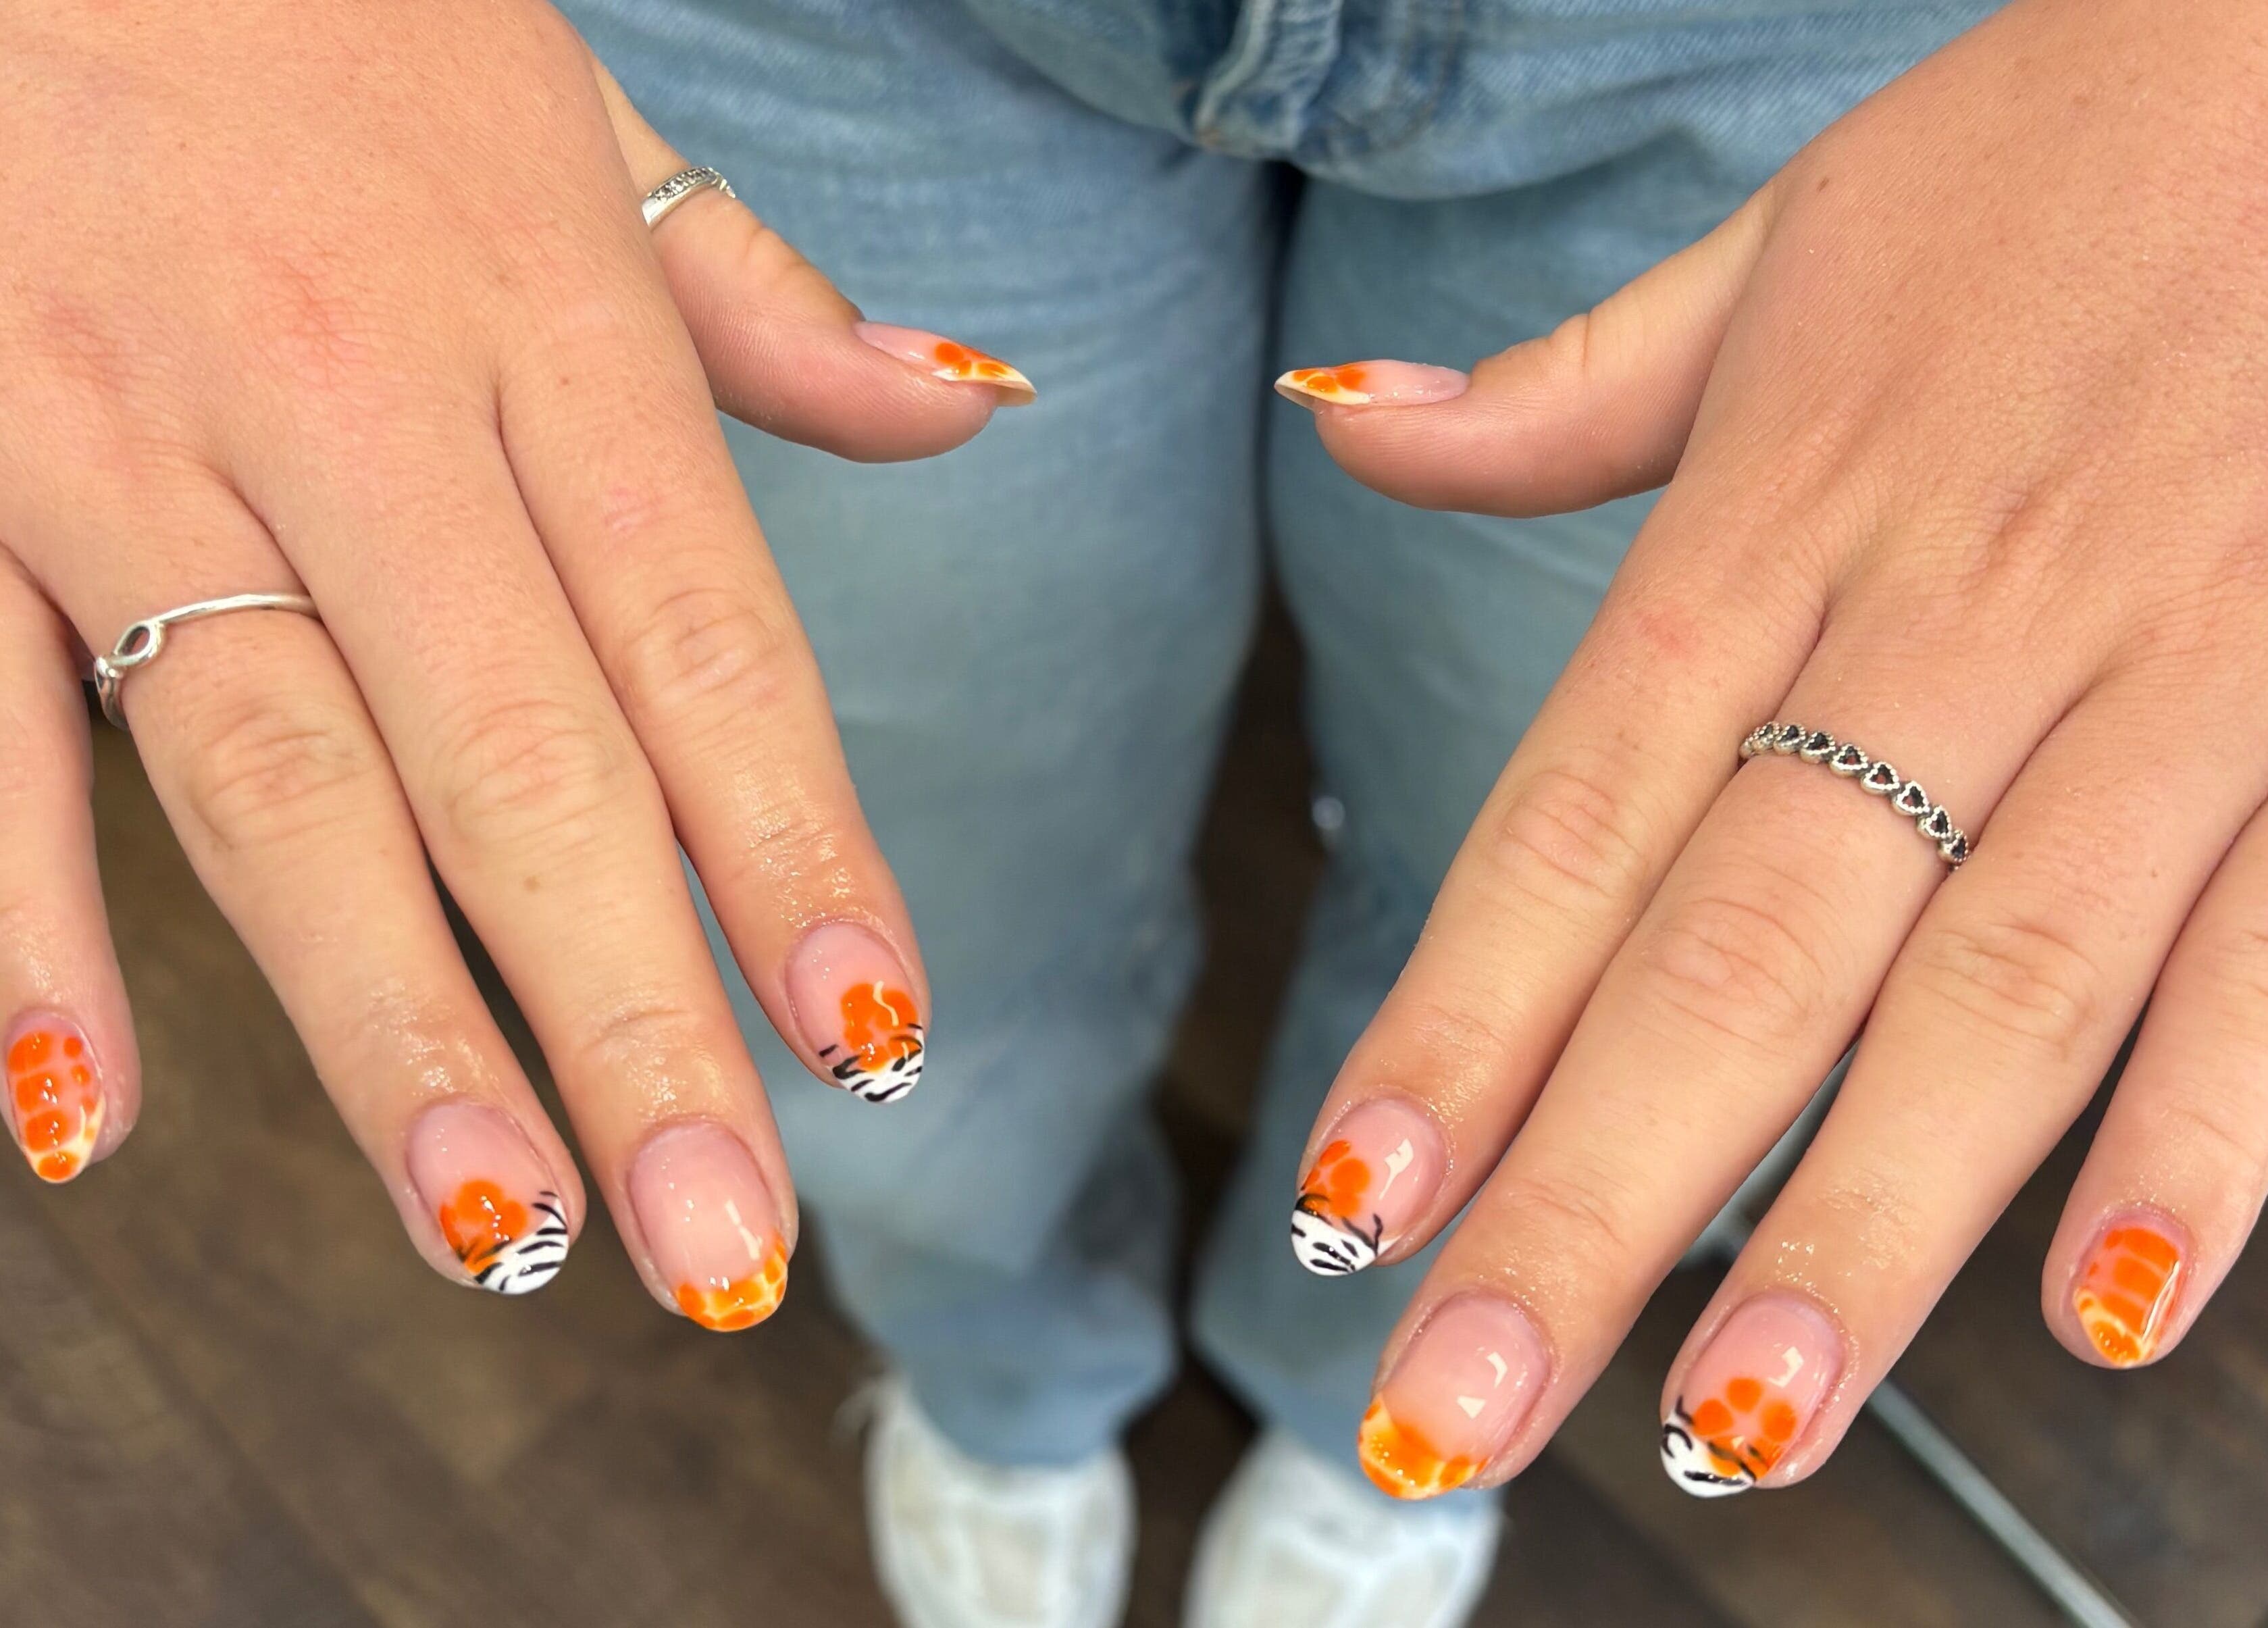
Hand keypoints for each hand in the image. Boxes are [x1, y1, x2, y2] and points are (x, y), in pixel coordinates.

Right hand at [0, 0, 1025, 1322]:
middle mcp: (346, 397)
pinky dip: (18, 926)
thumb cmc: (326, 9)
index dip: (796, 851)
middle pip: (518, 760)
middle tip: (724, 1252)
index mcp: (539, 316)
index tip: (875, 1042)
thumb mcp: (570, 111)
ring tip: (502, 1234)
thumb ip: (754, 296)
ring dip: (388, 1031)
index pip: (708, 638)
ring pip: (275, 781)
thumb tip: (960, 407)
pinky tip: (88, 1117)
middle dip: (630, 1022)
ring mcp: (116, 436)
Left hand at [1279, 0, 2267, 1494]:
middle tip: (1466, 1406)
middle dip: (1595, 1200)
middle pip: (1739, 954)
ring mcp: (2168, 685)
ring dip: (1858, 1229)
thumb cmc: (2056, 161)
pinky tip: (2112, 1304)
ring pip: (1990, 997)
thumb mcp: (1789, 248)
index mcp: (1779, 527)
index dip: (1451, 1027)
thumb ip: (1571, 389)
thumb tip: (1353, 426)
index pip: (1572, 823)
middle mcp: (1951, 629)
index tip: (1349, 1202)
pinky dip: (2210, 1133)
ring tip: (1734, 1426)